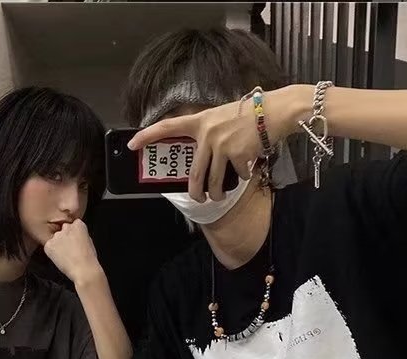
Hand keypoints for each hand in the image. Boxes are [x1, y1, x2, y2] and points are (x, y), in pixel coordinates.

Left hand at [44, 219, 102, 286]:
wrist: (83, 270)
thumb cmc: (89, 259)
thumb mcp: (89, 242)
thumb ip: (81, 235)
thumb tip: (75, 236)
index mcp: (79, 225)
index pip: (74, 225)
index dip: (74, 234)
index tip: (75, 241)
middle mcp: (66, 227)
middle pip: (63, 230)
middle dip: (65, 238)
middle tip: (70, 250)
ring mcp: (56, 236)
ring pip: (55, 238)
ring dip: (58, 245)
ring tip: (66, 256)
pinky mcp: (48, 245)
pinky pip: (49, 247)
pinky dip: (52, 252)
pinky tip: (60, 259)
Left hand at [127, 86, 302, 202]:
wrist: (275, 110)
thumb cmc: (249, 115)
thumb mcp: (221, 117)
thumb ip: (207, 133)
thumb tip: (201, 160)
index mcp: (200, 122)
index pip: (168, 127)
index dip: (147, 136)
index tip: (132, 145)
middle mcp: (207, 134)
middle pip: (195, 175)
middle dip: (197, 193)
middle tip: (199, 200)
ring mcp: (222, 145)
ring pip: (214, 181)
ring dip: (219, 192)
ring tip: (222, 194)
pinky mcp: (237, 154)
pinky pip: (237, 175)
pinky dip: (244, 176)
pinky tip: (249, 166)